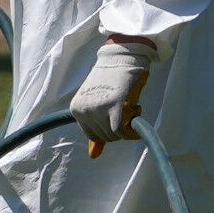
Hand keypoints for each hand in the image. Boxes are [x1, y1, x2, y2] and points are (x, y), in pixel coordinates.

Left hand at [71, 37, 152, 155]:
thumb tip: (93, 156)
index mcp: (75, 109)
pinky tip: (137, 114)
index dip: (108, 129)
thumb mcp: (98, 103)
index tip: (117, 116)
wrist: (121, 56)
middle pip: (105, 137)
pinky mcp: (114, 106)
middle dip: (119, 127)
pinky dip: (131, 131)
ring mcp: (97, 108)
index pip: (93, 135)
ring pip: (114, 136)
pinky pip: (121, 131)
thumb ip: (96, 129)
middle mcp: (83, 110)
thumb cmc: (111, 80)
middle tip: (126, 108)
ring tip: (131, 106)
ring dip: (128, 126)